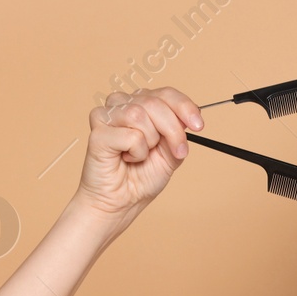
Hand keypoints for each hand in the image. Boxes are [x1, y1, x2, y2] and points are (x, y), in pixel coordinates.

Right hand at [73, 87, 203, 223]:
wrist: (122, 201)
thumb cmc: (141, 176)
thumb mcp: (172, 153)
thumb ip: (178, 132)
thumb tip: (188, 119)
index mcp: (141, 104)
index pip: (165, 94)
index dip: (184, 107)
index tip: (199, 126)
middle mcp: (122, 105)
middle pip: (155, 102)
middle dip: (173, 130)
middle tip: (177, 153)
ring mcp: (106, 116)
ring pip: (139, 115)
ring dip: (149, 142)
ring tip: (139, 155)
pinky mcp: (97, 132)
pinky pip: (130, 135)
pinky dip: (136, 152)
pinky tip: (126, 158)